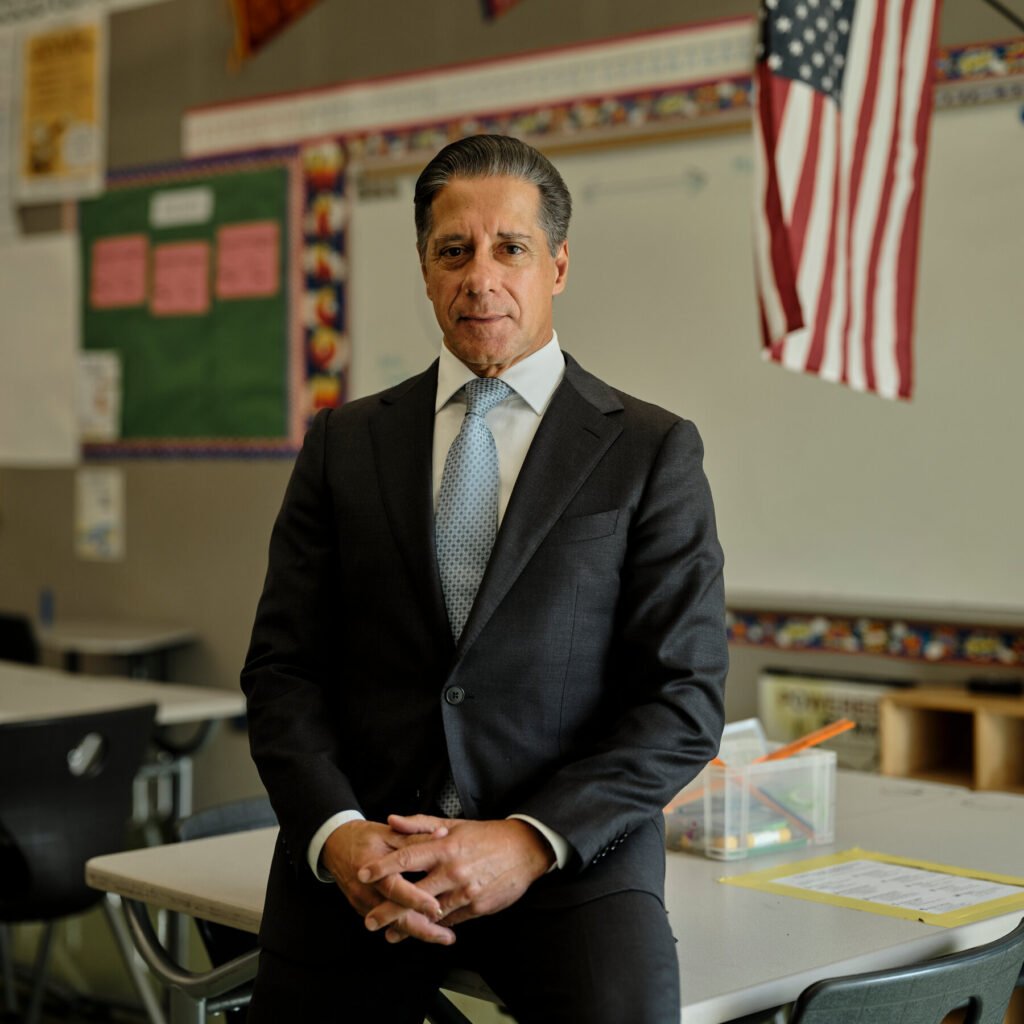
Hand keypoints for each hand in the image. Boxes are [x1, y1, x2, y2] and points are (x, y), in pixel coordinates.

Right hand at [321, 819, 455, 944]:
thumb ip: (415, 837)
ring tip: (444, 937)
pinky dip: (407, 928)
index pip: (394, 888)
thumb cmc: (363, 836)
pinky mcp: (365, 910)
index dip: (415, 899)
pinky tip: (428, 929)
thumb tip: (442, 834)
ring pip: (392, 926)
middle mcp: (365, 891)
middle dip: (422, 929)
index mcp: (370, 868)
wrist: (334, 845)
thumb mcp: (388, 832)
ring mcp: (363, 904)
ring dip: (419, 933)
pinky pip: (387, 923)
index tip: (435, 907)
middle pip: (394, 918)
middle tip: (447, 936)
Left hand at [358, 816, 554, 942]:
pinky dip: (435, 927)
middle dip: (389, 909)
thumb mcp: (453, 824)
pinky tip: (423, 932)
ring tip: (390, 934)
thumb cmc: (486, 835)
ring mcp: (465, 890)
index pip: (407, 857)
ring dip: (408, 925)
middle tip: (369, 920)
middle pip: (414, 892)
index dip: (383, 867)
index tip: (362, 874)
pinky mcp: (477, 906)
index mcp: (445, 846)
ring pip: (430, 913)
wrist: (524, 849)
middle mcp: (452, 869)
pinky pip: (451, 920)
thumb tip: (392, 820)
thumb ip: (420, 824)